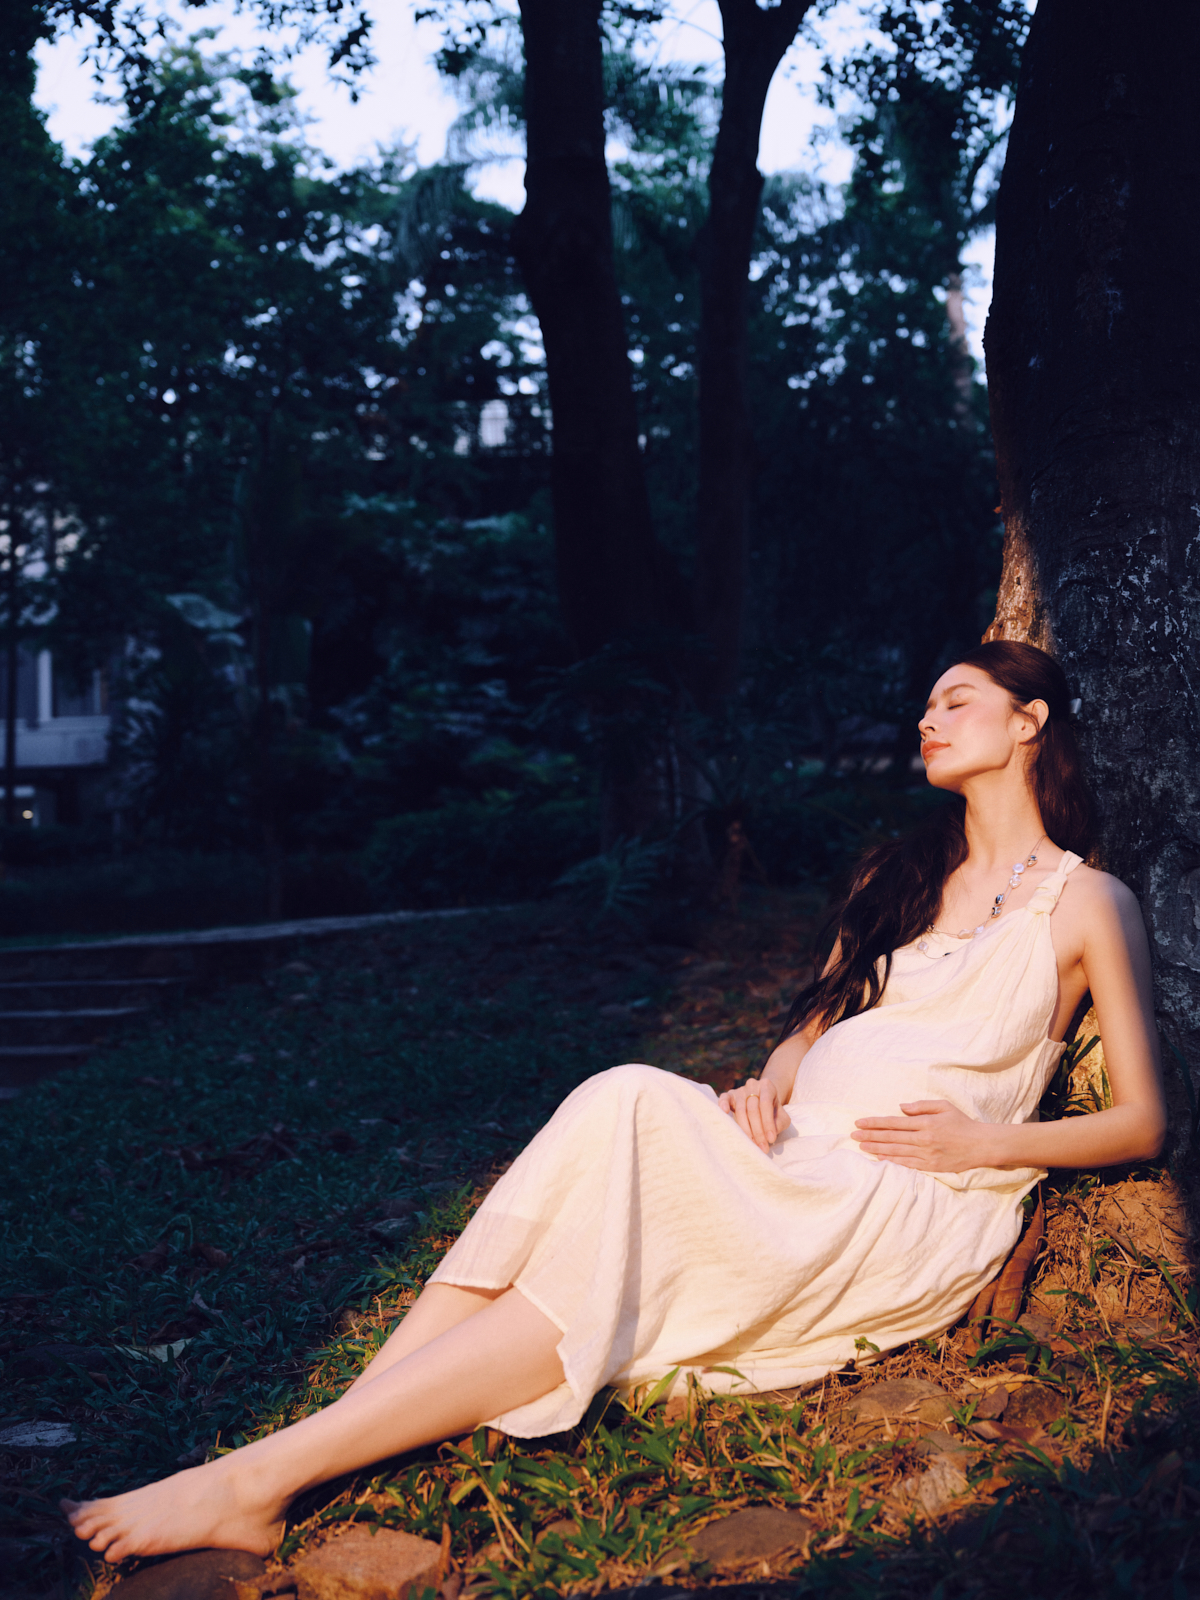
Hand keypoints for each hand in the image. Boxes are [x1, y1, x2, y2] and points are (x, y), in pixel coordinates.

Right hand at [718, 1078, 791, 1151]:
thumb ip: (780, 1123)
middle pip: (753, 1109)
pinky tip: (725, 1113)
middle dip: (758, 1131)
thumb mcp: (782, 1116)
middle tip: (762, 1147)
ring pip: (741, 1110)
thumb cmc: (773, 1111)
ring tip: (751, 1144)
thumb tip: (770, 1133)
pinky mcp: (729, 1095)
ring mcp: (740, 1090)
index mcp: (767, 1086)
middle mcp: (753, 1085)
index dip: (768, 1123)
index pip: (766, 1104)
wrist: (764, 1101)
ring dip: (746, 1130)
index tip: (771, 1140)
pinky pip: (724, 1098)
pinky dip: (723, 1104)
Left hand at [851, 1100, 990, 1171]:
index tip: (859, 1123)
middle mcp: (924, 1139)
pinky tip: (880, 1158)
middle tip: (853, 1136)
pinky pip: (907, 1164)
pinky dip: (892, 1161)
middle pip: (891, 1138)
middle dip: (870, 1136)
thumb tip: (900, 1108)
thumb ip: (921, 1106)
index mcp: (925, 1123)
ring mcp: (926, 1155)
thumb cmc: (962, 1123)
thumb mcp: (943, 1106)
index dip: (875, 1123)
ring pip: (896, 1151)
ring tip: (861, 1146)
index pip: (893, 1123)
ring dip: (876, 1148)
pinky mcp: (930, 1167)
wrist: (981, 1145)